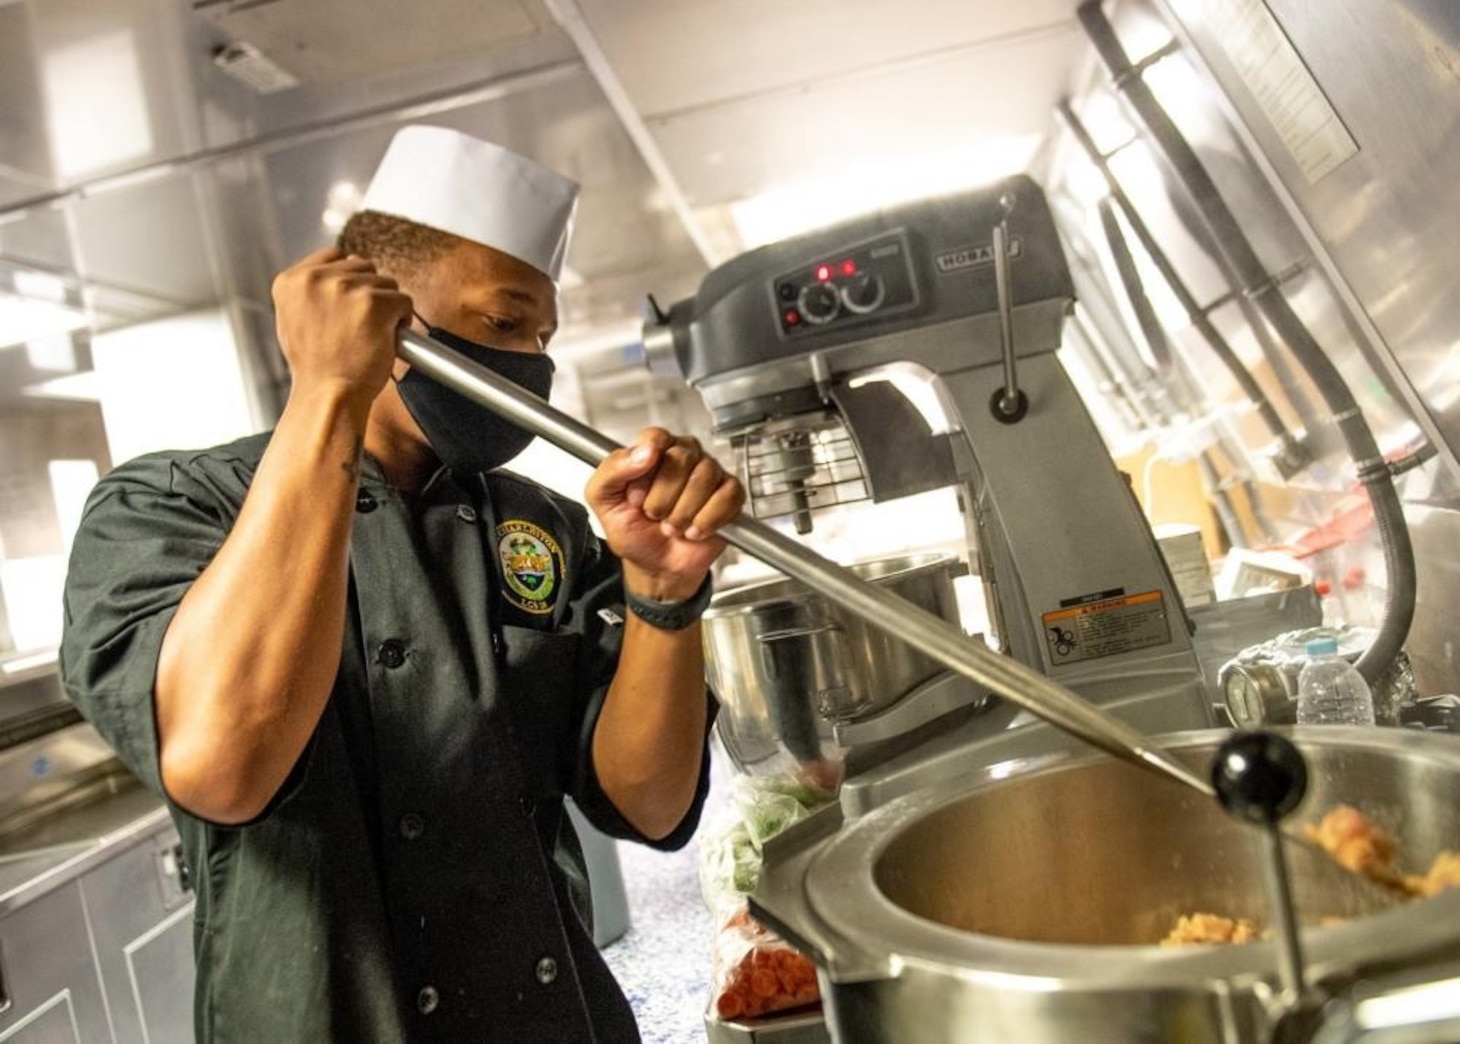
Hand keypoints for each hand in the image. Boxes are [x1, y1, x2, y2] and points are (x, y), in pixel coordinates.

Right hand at [272, 248, 413, 424]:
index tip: (350, 306)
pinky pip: (404, 300)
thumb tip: (341, 269)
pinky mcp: (373, 302)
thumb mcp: (294, 320)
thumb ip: (312, 292)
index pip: (335, 256)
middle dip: (369, 293)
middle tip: (360, 327)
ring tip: (369, 336)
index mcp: (290, 281)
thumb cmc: (316, 367)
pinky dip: (403, 320)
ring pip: (386, 282)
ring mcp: (343, 288)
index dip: (350, 280)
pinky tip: (386, 339)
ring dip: (387, 308)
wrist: (329, 395)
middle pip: (363, 266)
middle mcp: (314, 279)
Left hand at [585, 428, 744, 600]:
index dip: (645, 472)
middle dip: (663, 497)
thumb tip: (644, 451)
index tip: (636, 498)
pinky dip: (707, 519)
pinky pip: (728, 496)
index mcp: (652, 451)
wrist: (655, 568)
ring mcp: (709, 474)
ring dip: (683, 513)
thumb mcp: (604, 501)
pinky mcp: (730, 495)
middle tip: (655, 515)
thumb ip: (613, 470)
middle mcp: (684, 456)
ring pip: (704, 477)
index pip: (656, 438)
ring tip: (672, 525)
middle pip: (682, 456)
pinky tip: (694, 530)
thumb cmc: (633, 532)